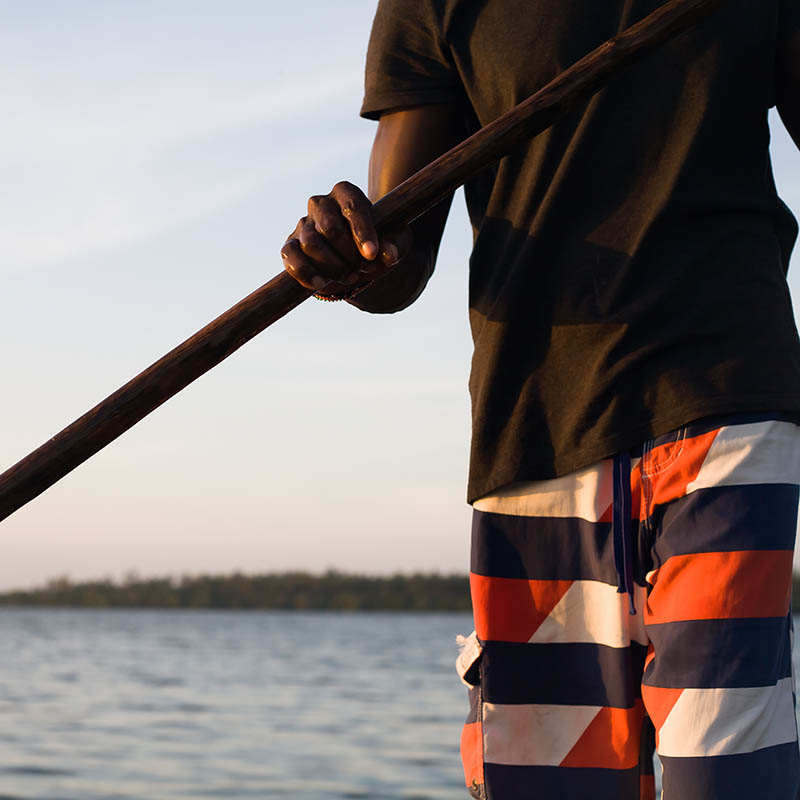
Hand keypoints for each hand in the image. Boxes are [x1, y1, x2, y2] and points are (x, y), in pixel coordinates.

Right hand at [281, 181, 410, 296]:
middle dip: (348, 254)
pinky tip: (321, 283)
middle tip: (360, 268)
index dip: (362, 232)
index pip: (352, 207)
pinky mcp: (290, 244)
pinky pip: (290, 255)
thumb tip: (389, 254)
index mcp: (346, 193)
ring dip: (332, 266)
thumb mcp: (394, 241)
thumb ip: (395, 244)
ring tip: (348, 275)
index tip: (371, 254)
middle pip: (330, 227)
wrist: (356, 258)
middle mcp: (321, 203)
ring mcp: (303, 223)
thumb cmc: (376, 243)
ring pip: (311, 243)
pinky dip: (305, 272)